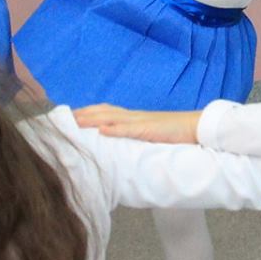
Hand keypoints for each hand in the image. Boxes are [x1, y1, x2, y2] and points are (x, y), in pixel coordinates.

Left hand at [72, 105, 202, 144]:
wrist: (197, 128)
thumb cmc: (176, 135)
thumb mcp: (151, 137)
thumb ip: (136, 140)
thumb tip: (123, 148)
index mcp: (134, 118)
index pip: (107, 112)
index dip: (89, 113)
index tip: (71, 116)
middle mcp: (134, 116)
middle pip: (104, 111)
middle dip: (83, 113)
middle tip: (63, 118)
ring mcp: (141, 121)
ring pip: (112, 117)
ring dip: (92, 118)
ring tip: (75, 121)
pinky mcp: (149, 129)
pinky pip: (130, 128)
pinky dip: (115, 128)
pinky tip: (102, 130)